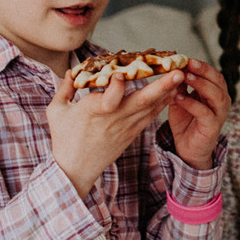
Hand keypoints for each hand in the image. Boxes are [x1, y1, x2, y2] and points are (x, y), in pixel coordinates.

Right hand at [48, 70, 191, 197]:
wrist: (75, 170)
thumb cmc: (64, 139)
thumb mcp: (56, 111)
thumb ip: (65, 88)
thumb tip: (72, 70)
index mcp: (93, 111)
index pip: (110, 99)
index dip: (116, 86)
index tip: (120, 74)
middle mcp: (113, 119)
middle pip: (141, 101)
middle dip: (162, 86)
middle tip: (178, 72)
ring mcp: (125, 127)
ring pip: (150, 108)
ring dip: (167, 92)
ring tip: (182, 76)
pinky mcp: (132, 133)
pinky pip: (149, 116)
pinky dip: (161, 104)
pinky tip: (172, 92)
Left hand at [165, 60, 230, 169]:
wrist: (187, 149)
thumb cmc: (185, 122)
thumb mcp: (180, 100)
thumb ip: (180, 86)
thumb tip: (174, 68)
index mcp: (215, 92)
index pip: (213, 74)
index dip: (202, 65)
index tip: (187, 58)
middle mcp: (221, 101)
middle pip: (218, 81)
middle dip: (204, 70)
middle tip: (189, 63)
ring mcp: (219, 114)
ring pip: (216, 95)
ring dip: (201, 84)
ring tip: (186, 77)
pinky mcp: (213, 127)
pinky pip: (205, 112)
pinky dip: (192, 104)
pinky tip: (179, 98)